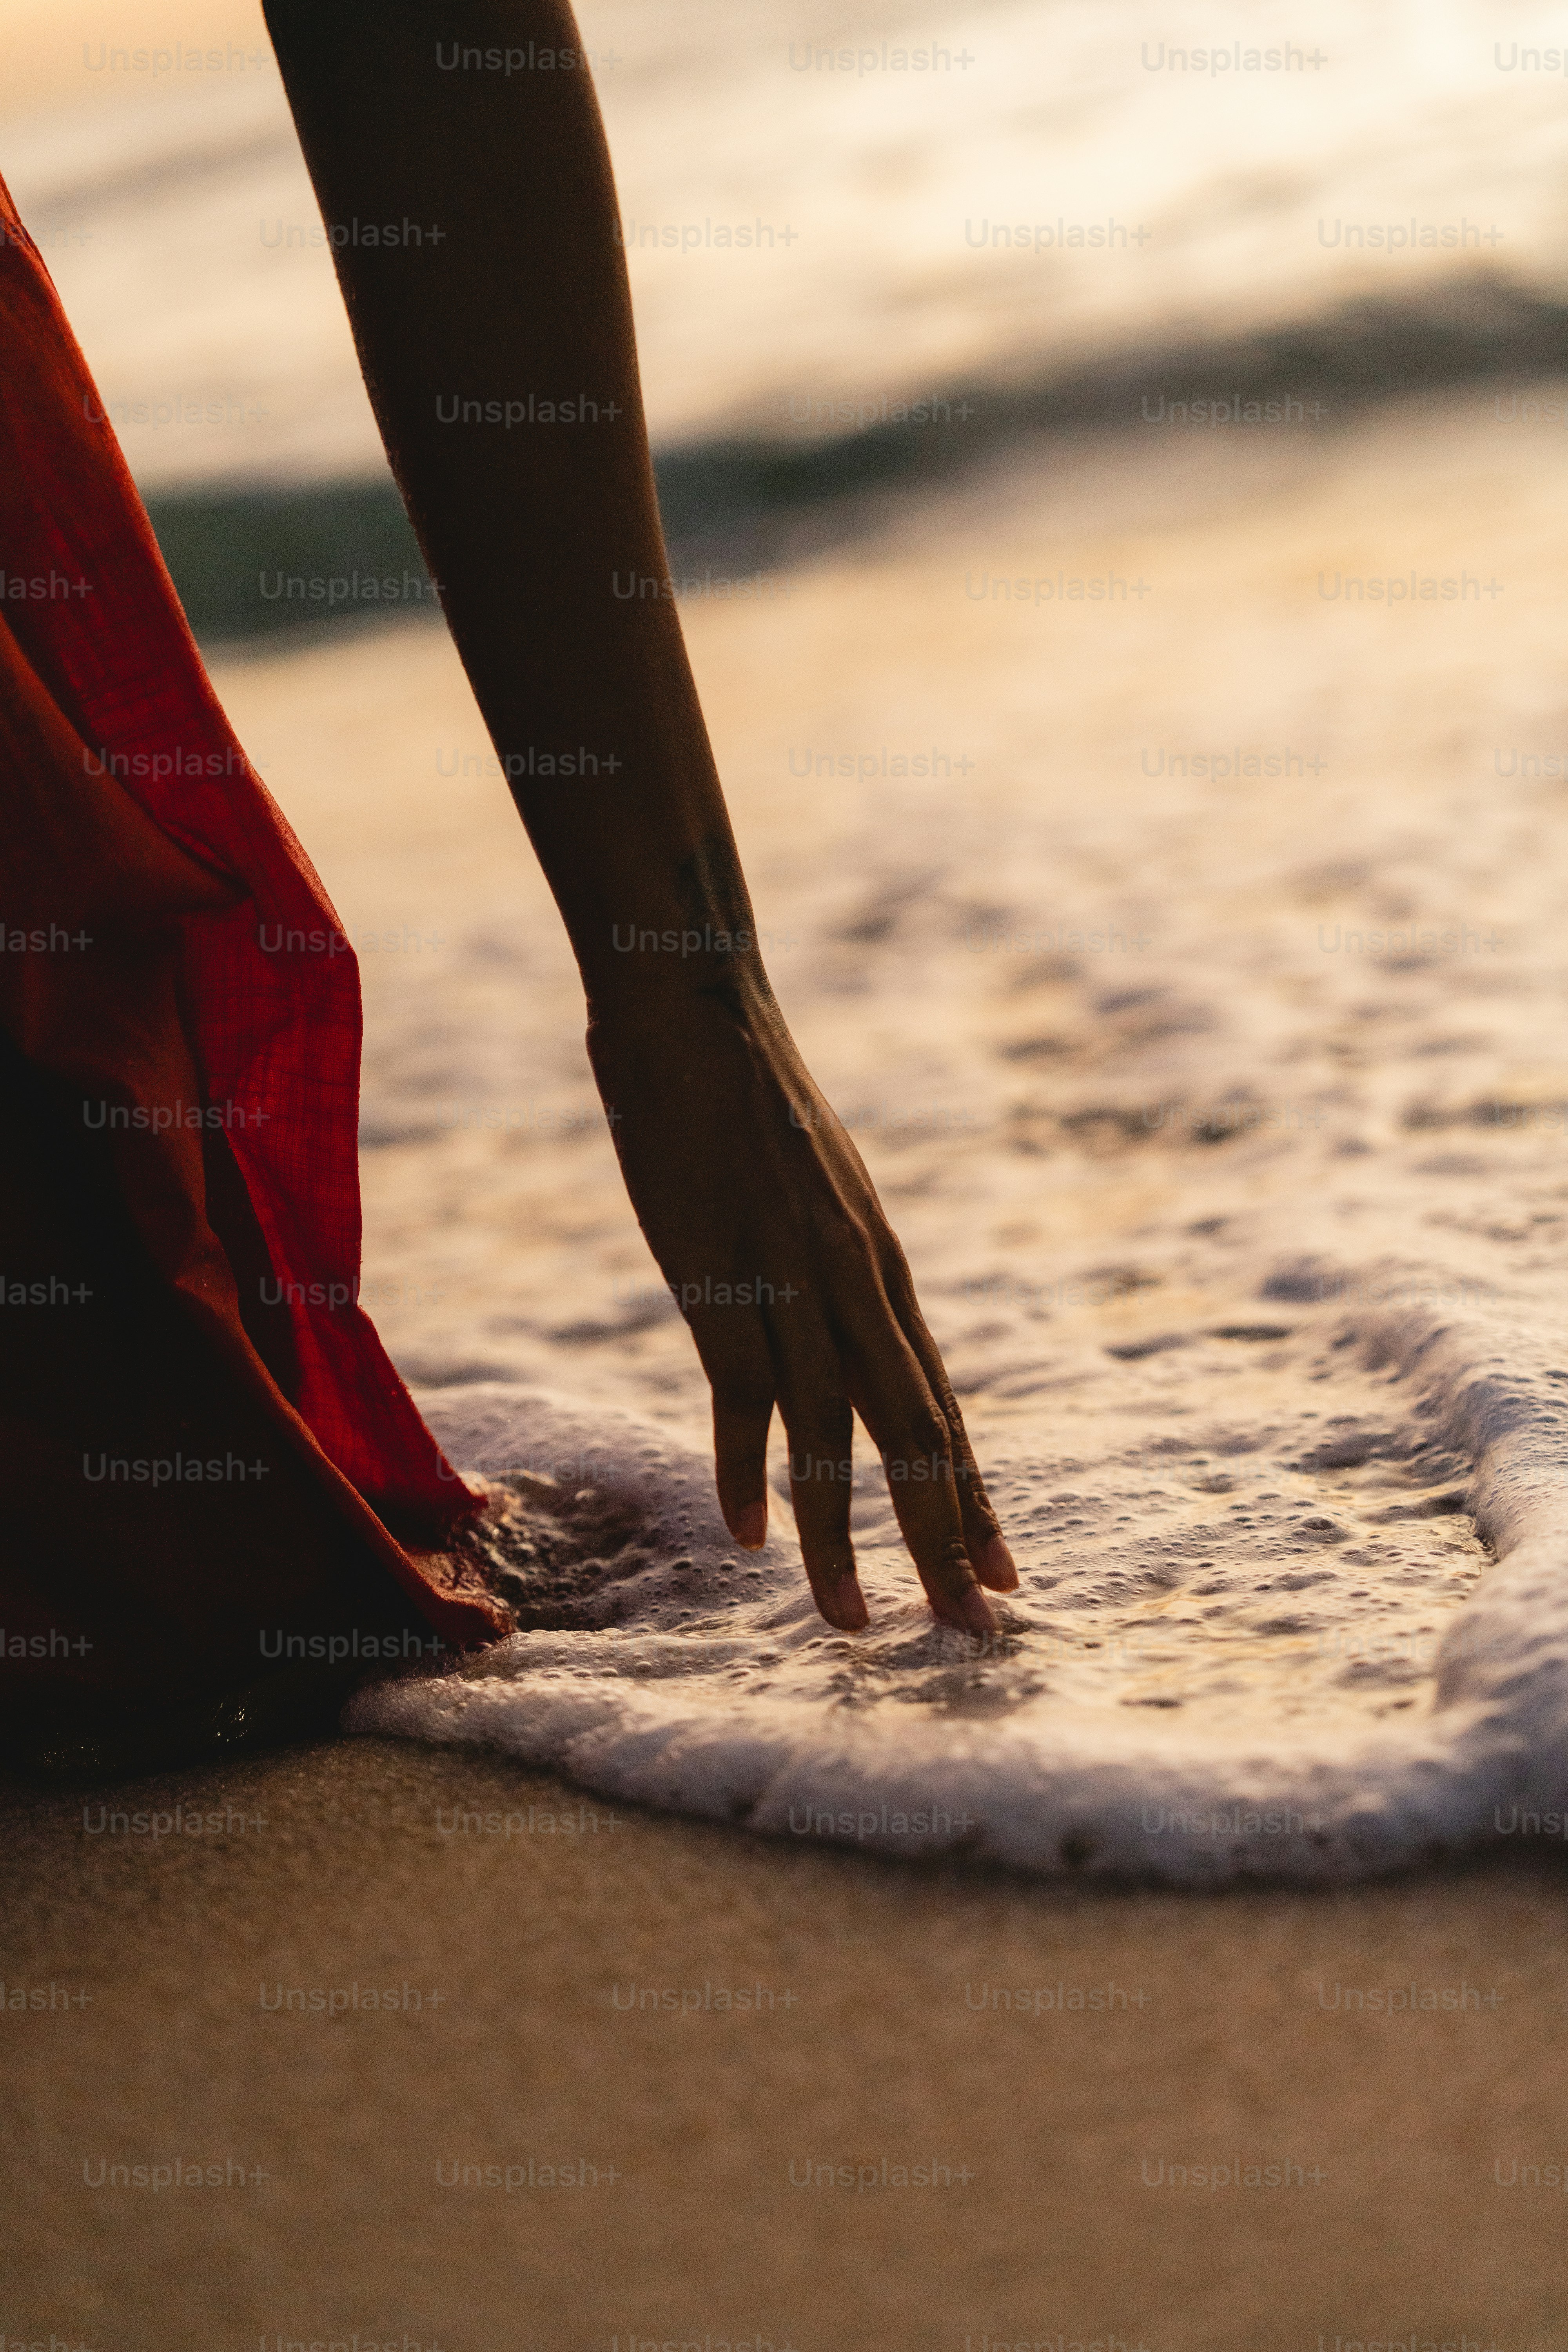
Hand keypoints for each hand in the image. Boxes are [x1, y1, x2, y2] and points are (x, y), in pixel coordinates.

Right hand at [585, 967, 1018, 1633]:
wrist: (700, 1014)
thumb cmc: (750, 1104)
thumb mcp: (818, 1193)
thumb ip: (834, 1267)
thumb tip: (844, 1321)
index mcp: (881, 1271)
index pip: (942, 1410)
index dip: (977, 1500)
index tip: (1009, 1579)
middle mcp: (856, 1287)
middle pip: (915, 1437)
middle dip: (947, 1541)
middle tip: (977, 1633)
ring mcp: (790, 1284)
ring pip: (833, 1433)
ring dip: (842, 1535)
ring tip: (856, 1622)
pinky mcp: (718, 1276)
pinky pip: (741, 1391)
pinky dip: (744, 1466)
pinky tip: (751, 1536)